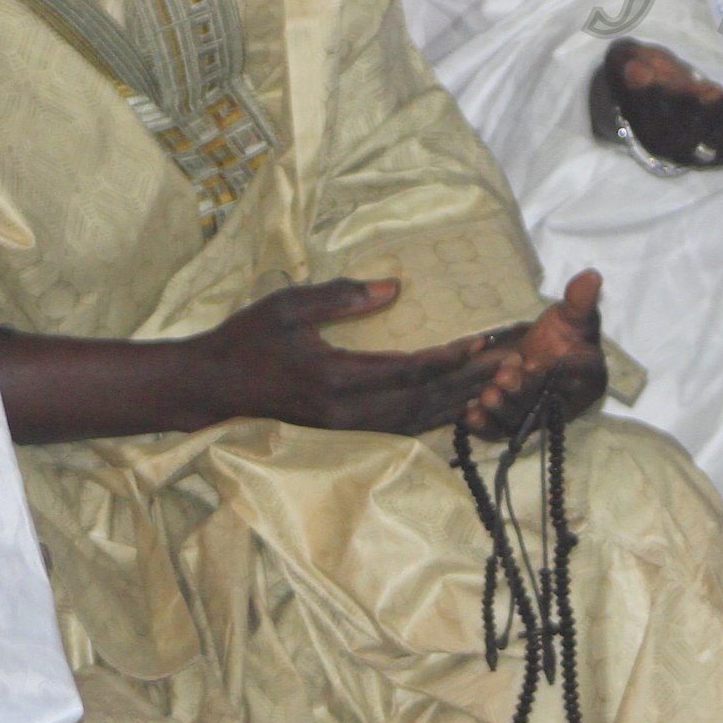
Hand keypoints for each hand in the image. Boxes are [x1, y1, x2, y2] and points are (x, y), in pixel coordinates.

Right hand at [189, 281, 509, 436]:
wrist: (211, 388)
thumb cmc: (246, 339)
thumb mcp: (287, 306)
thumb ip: (341, 297)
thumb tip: (395, 288)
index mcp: (334, 378)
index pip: (408, 370)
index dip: (450, 357)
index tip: (484, 339)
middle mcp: (346, 413)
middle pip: (424, 401)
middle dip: (471, 382)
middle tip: (512, 365)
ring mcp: (345, 430)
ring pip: (417, 422)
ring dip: (460, 403)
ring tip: (498, 384)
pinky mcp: (344, 435)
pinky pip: (401, 429)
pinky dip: (435, 417)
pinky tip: (459, 405)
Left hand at [461, 271, 609, 437]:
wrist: (537, 353)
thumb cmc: (561, 334)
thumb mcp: (571, 314)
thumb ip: (580, 300)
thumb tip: (591, 276)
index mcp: (588, 380)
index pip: (574, 377)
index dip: (556, 372)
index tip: (535, 363)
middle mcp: (566, 405)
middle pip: (545, 403)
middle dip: (524, 391)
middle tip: (505, 378)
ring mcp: (538, 419)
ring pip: (522, 420)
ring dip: (504, 410)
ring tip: (487, 396)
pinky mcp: (513, 426)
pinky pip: (500, 430)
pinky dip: (485, 426)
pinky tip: (470, 416)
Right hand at [598, 41, 722, 168]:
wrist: (647, 100)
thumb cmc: (644, 70)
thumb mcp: (629, 61)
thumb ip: (632, 65)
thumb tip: (637, 73)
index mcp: (645, 120)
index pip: (669, 111)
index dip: (690, 101)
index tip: (711, 89)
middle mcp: (667, 144)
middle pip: (698, 132)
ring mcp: (691, 154)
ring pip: (719, 145)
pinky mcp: (711, 158)